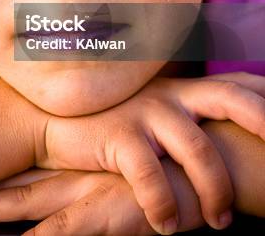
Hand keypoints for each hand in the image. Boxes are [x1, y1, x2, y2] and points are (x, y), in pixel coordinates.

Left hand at [0, 165, 205, 234]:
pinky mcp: (105, 212)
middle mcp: (77, 172)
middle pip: (18, 184)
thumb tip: (102, 168)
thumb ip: (113, 163)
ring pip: (26, 203)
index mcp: (83, 160)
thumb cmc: (174, 160)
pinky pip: (62, 232)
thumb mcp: (136, 158)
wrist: (209, 156)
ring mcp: (87, 191)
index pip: (31, 167)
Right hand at [39, 72, 264, 233]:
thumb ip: (185, 119)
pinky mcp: (119, 134)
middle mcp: (171, 93)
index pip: (236, 82)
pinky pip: (150, 176)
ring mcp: (146, 112)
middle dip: (263, 120)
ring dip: (215, 190)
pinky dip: (162, 205)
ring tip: (219, 223)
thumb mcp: (153, 113)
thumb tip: (222, 140)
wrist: (58, 122)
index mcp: (184, 89)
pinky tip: (165, 226)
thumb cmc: (114, 123)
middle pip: (230, 97)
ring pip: (197, 147)